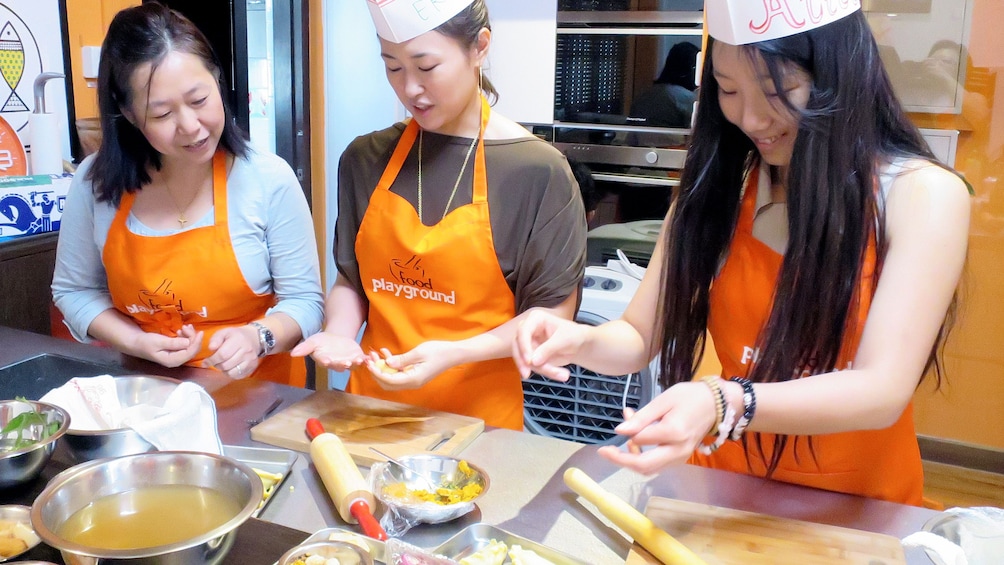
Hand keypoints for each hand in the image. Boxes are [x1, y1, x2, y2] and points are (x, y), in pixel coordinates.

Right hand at [132, 324, 202, 367]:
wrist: (137, 343)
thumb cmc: (146, 343)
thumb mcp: (158, 341)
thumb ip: (173, 343)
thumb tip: (188, 342)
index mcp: (172, 361)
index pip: (190, 353)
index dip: (197, 343)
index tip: (200, 332)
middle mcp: (177, 360)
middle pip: (192, 350)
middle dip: (192, 337)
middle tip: (186, 326)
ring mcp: (177, 356)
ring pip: (190, 346)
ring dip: (189, 336)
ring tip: (183, 327)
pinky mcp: (176, 351)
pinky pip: (185, 344)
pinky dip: (186, 336)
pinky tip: (182, 330)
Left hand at [203, 324, 259, 378]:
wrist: (253, 338)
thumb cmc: (235, 336)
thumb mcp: (224, 332)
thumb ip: (215, 339)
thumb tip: (211, 348)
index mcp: (239, 340)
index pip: (222, 354)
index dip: (212, 360)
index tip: (205, 362)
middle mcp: (247, 351)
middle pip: (226, 365)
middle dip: (216, 365)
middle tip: (214, 362)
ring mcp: (251, 360)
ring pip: (231, 372)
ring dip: (223, 370)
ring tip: (222, 363)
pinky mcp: (252, 367)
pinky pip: (237, 376)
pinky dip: (230, 373)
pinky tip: (230, 367)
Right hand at [290, 331, 365, 370]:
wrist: (335, 339)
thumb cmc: (322, 342)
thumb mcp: (312, 342)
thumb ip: (304, 348)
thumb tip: (292, 353)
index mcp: (325, 360)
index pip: (325, 362)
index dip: (326, 361)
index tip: (327, 360)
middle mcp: (336, 364)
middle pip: (339, 365)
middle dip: (342, 365)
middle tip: (345, 363)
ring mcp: (348, 362)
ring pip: (352, 365)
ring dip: (355, 363)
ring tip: (359, 360)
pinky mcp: (357, 358)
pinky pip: (362, 361)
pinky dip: (366, 360)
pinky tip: (369, 357)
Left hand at [363, 344, 452, 390]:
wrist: (454, 354)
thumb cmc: (439, 351)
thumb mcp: (419, 352)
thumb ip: (402, 360)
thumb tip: (387, 364)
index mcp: (413, 379)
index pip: (389, 381)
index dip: (377, 373)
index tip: (369, 363)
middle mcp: (412, 383)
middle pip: (388, 383)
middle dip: (377, 372)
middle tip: (370, 358)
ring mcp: (413, 380)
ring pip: (392, 379)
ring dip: (382, 368)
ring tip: (376, 354)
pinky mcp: (414, 376)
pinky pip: (398, 374)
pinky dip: (391, 366)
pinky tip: (386, 354)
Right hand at [513, 310, 587, 381]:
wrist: (579, 344)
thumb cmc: (573, 335)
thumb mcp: (564, 339)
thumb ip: (549, 348)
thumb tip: (533, 361)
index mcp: (536, 319)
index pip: (523, 331)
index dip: (524, 346)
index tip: (529, 361)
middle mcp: (528, 330)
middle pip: (518, 346)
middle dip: (523, 362)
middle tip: (528, 375)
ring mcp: (528, 343)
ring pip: (524, 359)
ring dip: (540, 370)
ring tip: (562, 374)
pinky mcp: (531, 355)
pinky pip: (532, 366)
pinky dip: (545, 372)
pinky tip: (560, 374)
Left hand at [596, 381, 717, 474]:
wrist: (716, 405)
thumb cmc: (689, 397)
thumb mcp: (663, 400)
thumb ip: (642, 417)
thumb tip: (620, 431)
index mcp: (674, 432)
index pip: (640, 441)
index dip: (625, 433)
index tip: (624, 415)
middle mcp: (677, 451)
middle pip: (643, 466)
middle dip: (620, 460)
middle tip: (604, 451)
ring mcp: (680, 458)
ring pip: (648, 469)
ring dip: (631, 458)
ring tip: (626, 434)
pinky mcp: (679, 459)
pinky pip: (656, 465)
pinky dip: (642, 456)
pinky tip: (639, 439)